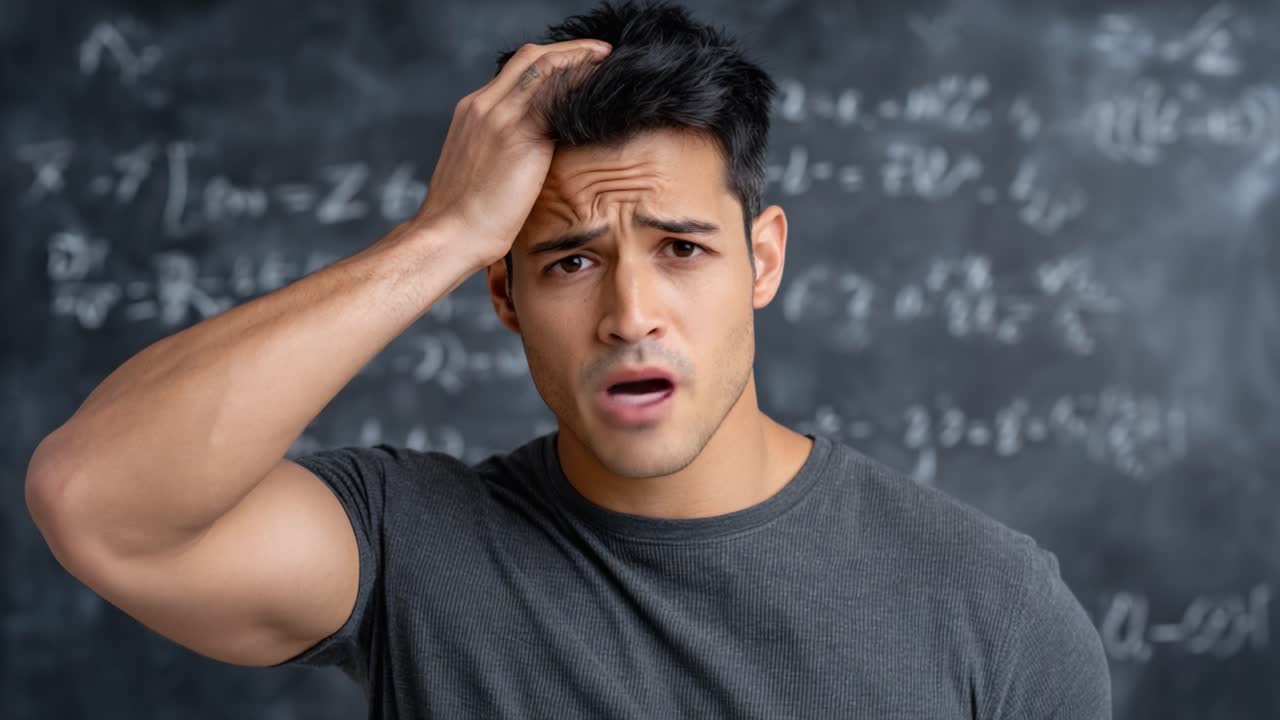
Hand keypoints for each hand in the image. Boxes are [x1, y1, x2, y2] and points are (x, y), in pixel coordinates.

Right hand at [410, 39, 612, 269]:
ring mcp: (501, 118)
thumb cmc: (464, 215)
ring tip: (608, 64)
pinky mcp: (521, 138)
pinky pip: (557, 99)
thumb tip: (532, 153)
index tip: (576, 63)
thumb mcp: (479, 167)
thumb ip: (501, 147)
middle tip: (601, 54)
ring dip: (581, 60)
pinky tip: (602, 95)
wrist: (450, 233)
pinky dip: (580, 89)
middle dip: (570, 49)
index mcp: (472, 110)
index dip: (550, 60)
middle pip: (532, 56)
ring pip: (546, 68)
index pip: (516, 69)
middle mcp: (484, 105)